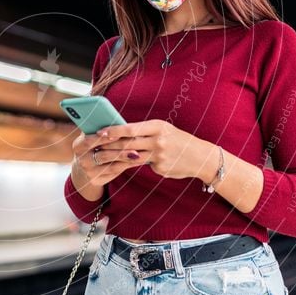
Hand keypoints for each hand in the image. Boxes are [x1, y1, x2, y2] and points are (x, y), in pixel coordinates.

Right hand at [70, 129, 142, 187]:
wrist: (86, 164)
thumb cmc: (94, 144)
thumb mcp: (92, 135)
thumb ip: (100, 128)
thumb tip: (116, 120)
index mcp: (78, 146)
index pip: (89, 141)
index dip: (104, 138)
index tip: (118, 135)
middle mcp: (82, 161)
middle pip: (103, 156)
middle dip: (120, 151)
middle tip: (136, 148)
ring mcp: (89, 172)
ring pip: (111, 166)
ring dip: (126, 160)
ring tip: (139, 155)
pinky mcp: (96, 180)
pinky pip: (114, 173)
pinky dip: (125, 167)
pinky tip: (135, 161)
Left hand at [94, 119, 212, 180]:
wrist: (201, 156)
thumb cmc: (178, 140)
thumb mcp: (163, 130)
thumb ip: (144, 131)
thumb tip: (121, 132)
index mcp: (157, 126)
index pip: (130, 129)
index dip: (113, 131)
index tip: (99, 132)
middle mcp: (158, 140)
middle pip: (128, 143)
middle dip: (109, 146)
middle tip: (94, 147)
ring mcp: (160, 155)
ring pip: (131, 156)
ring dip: (114, 157)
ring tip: (101, 157)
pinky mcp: (160, 168)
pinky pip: (141, 166)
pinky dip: (129, 166)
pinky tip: (119, 167)